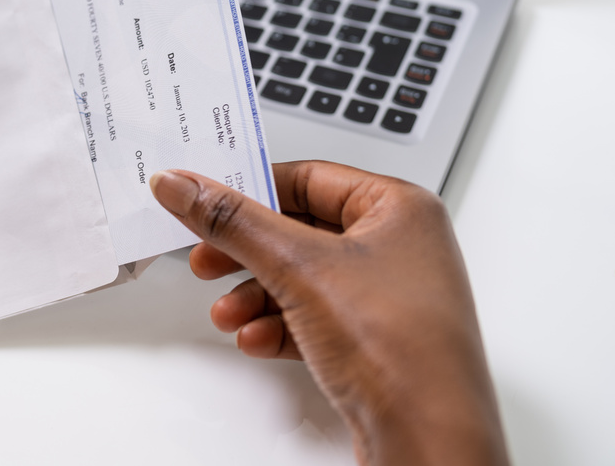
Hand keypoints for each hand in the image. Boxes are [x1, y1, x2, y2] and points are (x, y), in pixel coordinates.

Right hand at [149, 161, 507, 465]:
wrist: (429, 438)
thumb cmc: (401, 348)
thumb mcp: (297, 267)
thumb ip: (232, 221)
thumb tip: (185, 186)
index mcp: (400, 208)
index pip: (307, 177)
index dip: (251, 190)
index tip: (206, 200)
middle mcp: (400, 247)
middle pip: (298, 231)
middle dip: (247, 254)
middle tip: (208, 260)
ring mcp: (389, 296)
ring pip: (302, 279)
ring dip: (257, 296)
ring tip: (229, 313)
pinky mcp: (376, 339)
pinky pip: (314, 318)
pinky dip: (279, 326)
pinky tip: (257, 339)